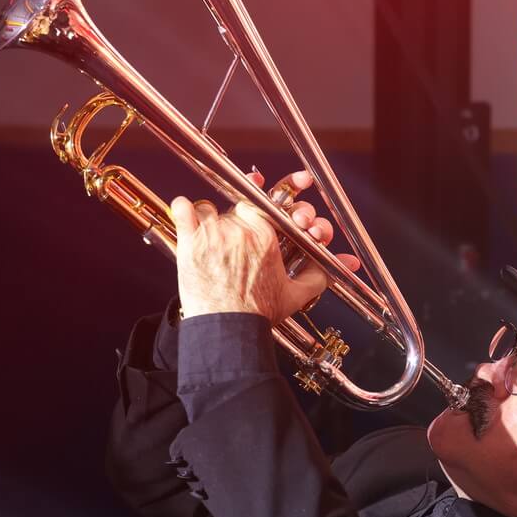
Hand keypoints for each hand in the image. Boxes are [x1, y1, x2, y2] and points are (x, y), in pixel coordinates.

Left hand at [171, 170, 358, 321]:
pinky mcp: (190, 241)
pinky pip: (183, 209)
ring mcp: (214, 233)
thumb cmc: (258, 314)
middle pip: (235, 209)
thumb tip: (334, 268)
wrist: (228, 329)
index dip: (258, 198)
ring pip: (210, 209)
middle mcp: (241, 230)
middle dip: (236, 220)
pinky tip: (185, 214)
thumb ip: (317, 276)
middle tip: (233, 235)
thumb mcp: (295, 295)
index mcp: (266, 236)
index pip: (261, 203)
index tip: (258, 186)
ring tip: (211, 238)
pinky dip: (183, 209)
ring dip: (209, 219)